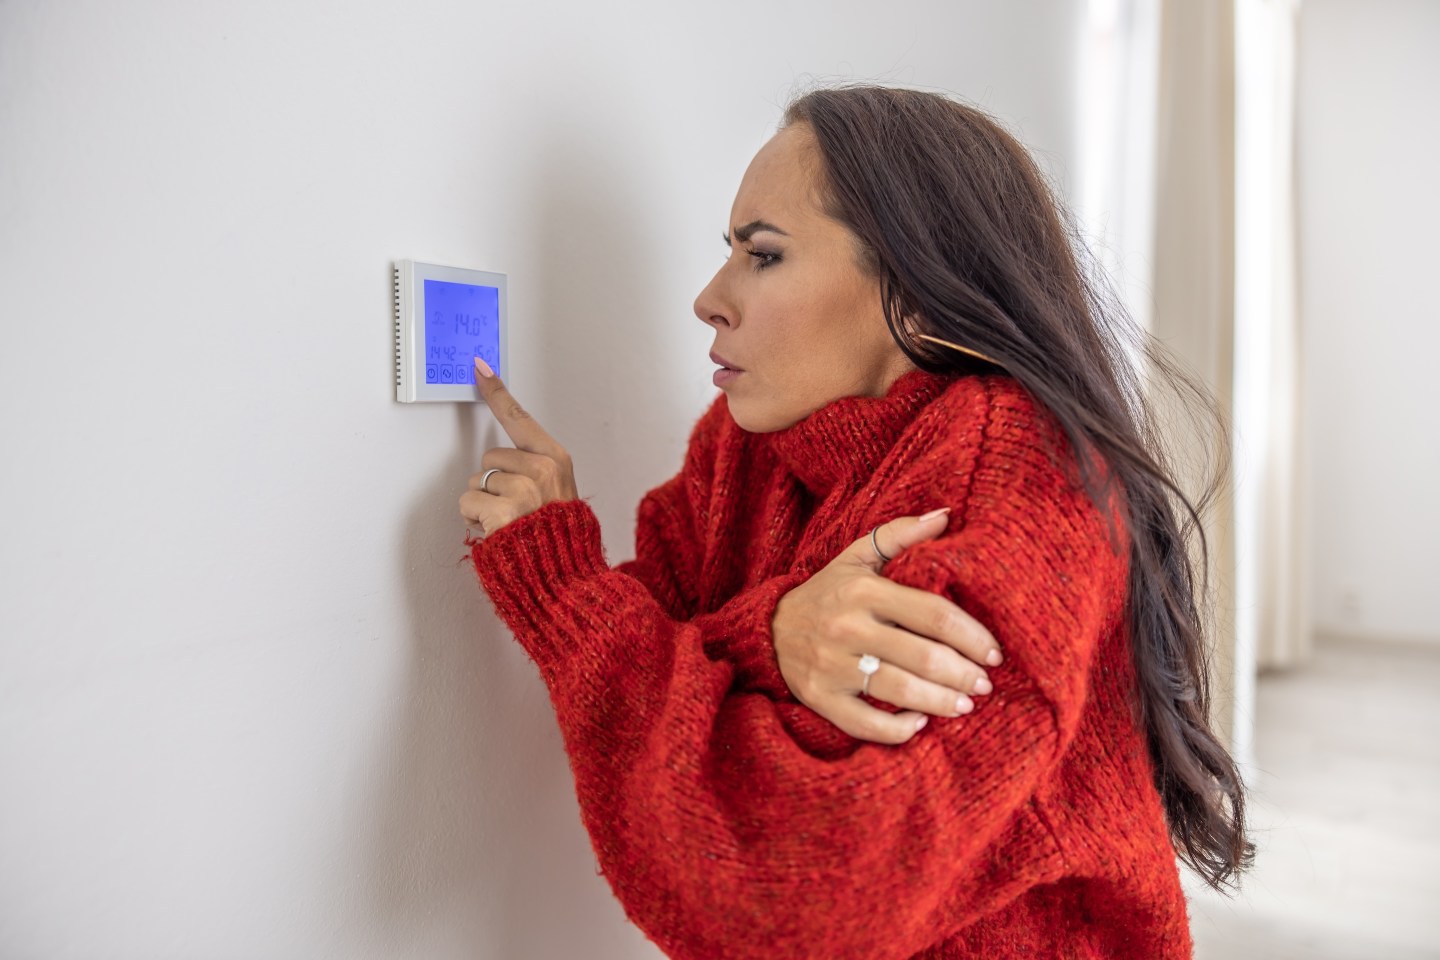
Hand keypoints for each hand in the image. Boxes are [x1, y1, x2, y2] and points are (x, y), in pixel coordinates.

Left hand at [459, 357, 578, 535]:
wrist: (564, 577)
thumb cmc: (558, 538)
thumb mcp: (559, 493)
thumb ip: (534, 470)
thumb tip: (502, 462)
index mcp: (556, 459)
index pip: (520, 417)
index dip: (497, 392)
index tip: (479, 367)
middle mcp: (542, 469)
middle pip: (490, 458)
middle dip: (493, 484)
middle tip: (514, 509)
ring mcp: (524, 489)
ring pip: (477, 482)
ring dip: (483, 505)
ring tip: (508, 523)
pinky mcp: (504, 510)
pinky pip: (468, 503)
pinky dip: (474, 520)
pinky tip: (495, 531)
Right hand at [772, 509, 1001, 744]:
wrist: (767, 629)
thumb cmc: (826, 593)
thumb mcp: (855, 558)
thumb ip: (899, 535)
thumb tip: (946, 515)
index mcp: (864, 591)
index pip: (933, 614)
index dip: (972, 636)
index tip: (994, 652)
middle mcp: (849, 628)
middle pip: (924, 656)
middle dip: (964, 674)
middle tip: (984, 684)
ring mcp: (833, 666)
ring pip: (902, 691)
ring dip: (942, 703)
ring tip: (964, 706)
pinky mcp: (820, 698)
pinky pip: (867, 723)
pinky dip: (898, 729)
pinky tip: (919, 725)